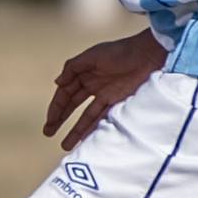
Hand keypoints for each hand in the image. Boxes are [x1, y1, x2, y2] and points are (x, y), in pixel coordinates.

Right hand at [43, 31, 167, 149]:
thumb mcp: (93, 56)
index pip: (65, 93)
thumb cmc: (121, 52)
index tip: (49, 122)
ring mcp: (106, 95)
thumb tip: (57, 83)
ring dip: (76, 130)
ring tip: (65, 145)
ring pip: (86, 116)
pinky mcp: (119, 103)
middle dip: (60, 120)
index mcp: (84, 73)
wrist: (149, 55)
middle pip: (72, 106)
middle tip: (49, 134)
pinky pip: (102, 119)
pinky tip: (85, 140)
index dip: (56, 107)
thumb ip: (73, 68)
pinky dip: (93, 129)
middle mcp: (93, 85)